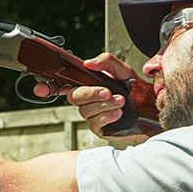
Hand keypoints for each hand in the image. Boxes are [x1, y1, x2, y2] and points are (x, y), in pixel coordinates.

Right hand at [33, 52, 153, 144]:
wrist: (152, 109)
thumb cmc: (136, 90)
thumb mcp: (123, 70)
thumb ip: (107, 62)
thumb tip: (89, 63)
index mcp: (87, 84)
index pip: (62, 85)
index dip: (48, 87)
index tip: (40, 88)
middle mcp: (86, 100)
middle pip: (73, 97)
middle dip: (90, 94)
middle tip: (107, 91)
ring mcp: (92, 115)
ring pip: (85, 111)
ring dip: (103, 105)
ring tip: (121, 101)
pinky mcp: (100, 129)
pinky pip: (95, 124)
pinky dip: (106, 116)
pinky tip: (118, 112)